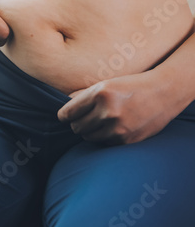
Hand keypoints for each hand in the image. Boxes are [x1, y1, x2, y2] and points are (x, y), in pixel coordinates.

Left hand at [58, 69, 177, 145]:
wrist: (162, 93)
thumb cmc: (131, 85)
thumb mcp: (106, 83)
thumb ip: (83, 95)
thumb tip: (64, 107)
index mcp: (100, 94)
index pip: (68, 113)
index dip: (63, 115)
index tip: (63, 116)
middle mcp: (108, 112)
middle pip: (77, 127)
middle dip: (78, 123)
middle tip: (84, 117)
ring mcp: (118, 128)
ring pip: (88, 137)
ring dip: (90, 131)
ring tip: (98, 121)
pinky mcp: (126, 139)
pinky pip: (104, 143)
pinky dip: (103, 137)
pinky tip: (111, 127)